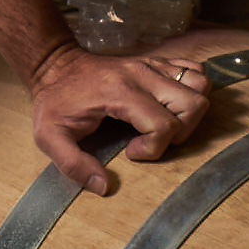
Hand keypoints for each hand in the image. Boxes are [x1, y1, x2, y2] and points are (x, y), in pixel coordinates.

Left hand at [26, 44, 211, 195]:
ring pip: (199, 84)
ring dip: (190, 111)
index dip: (153, 148)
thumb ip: (73, 164)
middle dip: (181, 132)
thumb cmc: (54, 101)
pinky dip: (191, 89)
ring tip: (163, 123)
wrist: (55, 65)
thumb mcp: (49, 136)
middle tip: (152, 139)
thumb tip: (103, 186)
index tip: (130, 152)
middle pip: (192, 103)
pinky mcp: (154, 62)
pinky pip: (193, 70)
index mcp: (119, 91)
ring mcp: (150, 65)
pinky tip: (168, 104)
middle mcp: (141, 74)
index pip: (163, 124)